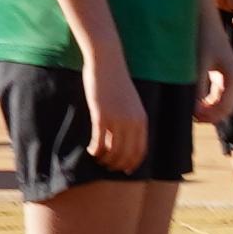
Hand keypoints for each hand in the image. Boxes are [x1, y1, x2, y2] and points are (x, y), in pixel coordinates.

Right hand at [83, 48, 150, 167]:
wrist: (107, 63)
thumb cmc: (116, 82)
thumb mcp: (130, 102)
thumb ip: (130, 119)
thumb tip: (121, 138)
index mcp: (142, 119)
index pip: (141, 150)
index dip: (133, 163)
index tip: (126, 170)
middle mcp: (132, 122)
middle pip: (127, 154)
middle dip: (117, 165)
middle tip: (107, 167)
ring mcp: (117, 119)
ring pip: (113, 151)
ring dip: (105, 159)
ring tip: (98, 159)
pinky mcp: (101, 116)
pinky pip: (99, 141)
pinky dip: (95, 150)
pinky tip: (90, 151)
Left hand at [192, 39, 232, 137]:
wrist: (203, 19)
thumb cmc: (201, 39)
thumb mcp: (198, 64)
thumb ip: (198, 87)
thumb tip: (195, 110)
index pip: (226, 109)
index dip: (209, 117)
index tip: (191, 116)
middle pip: (226, 110)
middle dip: (209, 116)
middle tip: (188, 116)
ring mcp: (230, 78)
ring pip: (222, 105)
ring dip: (208, 111)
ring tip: (189, 110)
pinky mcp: (222, 76)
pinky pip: (217, 97)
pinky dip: (207, 103)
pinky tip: (193, 102)